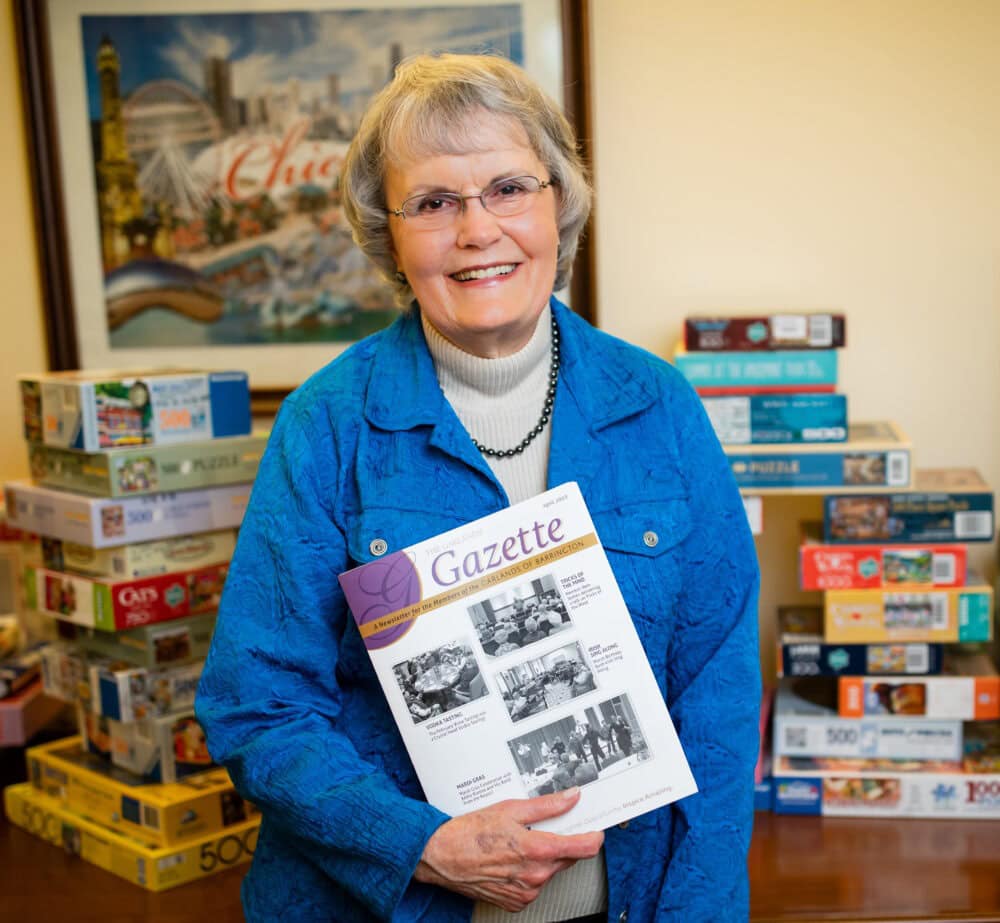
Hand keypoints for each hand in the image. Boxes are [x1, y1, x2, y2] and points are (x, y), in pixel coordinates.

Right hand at [413, 787, 602, 911]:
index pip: (583, 848)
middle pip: (567, 858)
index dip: (594, 837)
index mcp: (537, 850)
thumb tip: (571, 798)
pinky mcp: (516, 902)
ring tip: (519, 843)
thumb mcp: (511, 809)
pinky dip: (530, 872)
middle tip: (545, 827)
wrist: (441, 856)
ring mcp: (525, 892)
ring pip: (550, 871)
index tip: (597, 830)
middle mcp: (535, 875)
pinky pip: (534, 885)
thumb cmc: (470, 833)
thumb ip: (547, 805)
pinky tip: (512, 860)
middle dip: (562, 842)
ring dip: (544, 858)